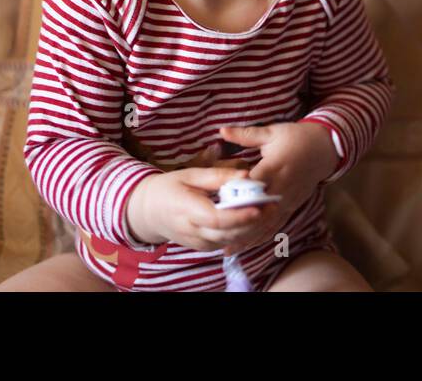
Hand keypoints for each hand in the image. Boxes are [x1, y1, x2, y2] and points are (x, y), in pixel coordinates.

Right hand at [125, 166, 267, 252]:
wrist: (148, 211)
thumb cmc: (170, 187)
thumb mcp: (190, 174)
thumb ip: (218, 176)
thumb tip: (246, 174)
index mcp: (186, 209)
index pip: (216, 219)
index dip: (239, 215)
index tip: (258, 207)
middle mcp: (192, 231)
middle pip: (227, 233)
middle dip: (252, 222)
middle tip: (273, 205)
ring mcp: (197, 242)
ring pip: (230, 241)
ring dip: (252, 228)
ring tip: (270, 211)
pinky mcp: (204, 247)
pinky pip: (227, 243)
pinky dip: (243, 233)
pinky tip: (257, 220)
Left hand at [213, 122, 337, 253]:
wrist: (324, 148)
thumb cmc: (296, 137)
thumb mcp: (272, 132)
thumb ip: (245, 135)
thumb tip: (221, 130)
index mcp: (275, 167)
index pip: (253, 185)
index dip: (236, 194)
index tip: (216, 203)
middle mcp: (281, 187)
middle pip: (258, 210)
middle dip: (238, 223)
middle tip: (215, 234)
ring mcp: (288, 200)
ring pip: (266, 223)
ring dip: (248, 236)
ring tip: (228, 250)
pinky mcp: (292, 206)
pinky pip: (276, 225)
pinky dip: (262, 236)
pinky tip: (248, 246)